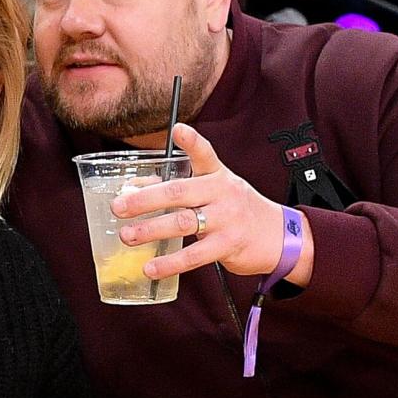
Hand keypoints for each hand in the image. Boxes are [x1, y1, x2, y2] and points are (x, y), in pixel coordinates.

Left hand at [111, 123, 313, 285]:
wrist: (278, 237)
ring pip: (183, 223)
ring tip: (127, 236)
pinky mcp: (228, 245)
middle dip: (145, 200)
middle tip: (119, 207)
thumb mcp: (212, 191)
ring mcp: (226, 219)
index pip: (205, 154)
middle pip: (179, 192)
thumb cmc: (234, 210)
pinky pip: (194, 255)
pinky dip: (169, 263)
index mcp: (216, 175)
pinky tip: (150, 268)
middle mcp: (222, 193)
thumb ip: (176, 188)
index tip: (178, 129)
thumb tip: (132, 190)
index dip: (192, 142)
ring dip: (150, 230)